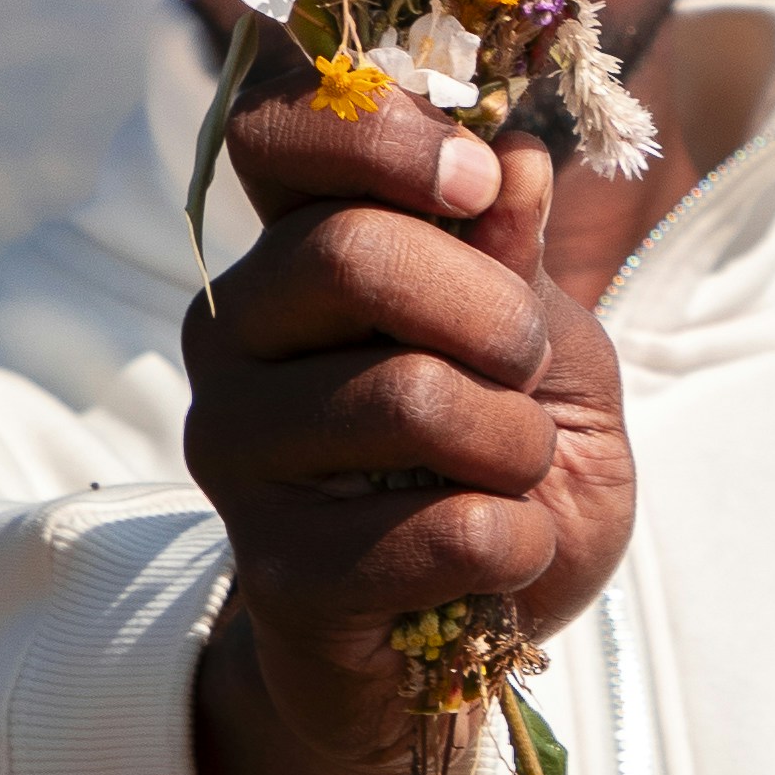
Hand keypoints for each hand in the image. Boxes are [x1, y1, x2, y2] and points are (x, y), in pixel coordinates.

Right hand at [178, 85, 638, 774]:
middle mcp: (234, 339)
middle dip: (489, 312)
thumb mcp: (540, 347)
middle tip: (524, 367)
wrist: (472, 642)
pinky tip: (501, 560)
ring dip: (514, 441)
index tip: (475, 180)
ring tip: (516, 474)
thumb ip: (516, 259)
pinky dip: (517, 543)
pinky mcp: (275, 574)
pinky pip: (439, 531)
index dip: (376, 133)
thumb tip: (513, 161)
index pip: (272, 132)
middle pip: (345, 254)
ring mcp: (239, 456)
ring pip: (402, 396)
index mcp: (294, 253)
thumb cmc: (500, 464)